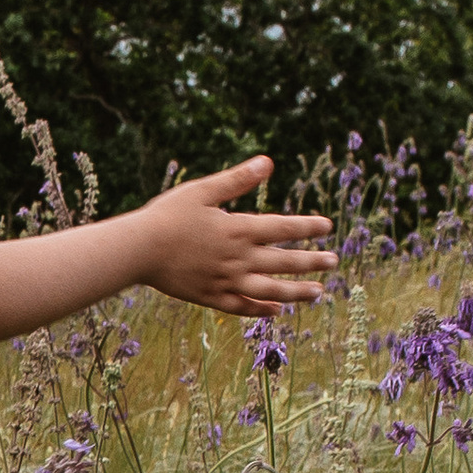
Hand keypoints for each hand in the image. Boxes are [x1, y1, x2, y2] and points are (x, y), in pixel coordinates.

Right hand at [140, 157, 334, 318]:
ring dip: (297, 292)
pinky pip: (242, 307)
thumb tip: (268, 162)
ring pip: (270, 290)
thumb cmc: (167, 216)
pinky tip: (276, 311)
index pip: (284, 228)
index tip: (328, 227)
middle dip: (313, 261)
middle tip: (334, 262)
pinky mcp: (211, 297)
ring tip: (319, 292)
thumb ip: (237, 179)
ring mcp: (226, 281)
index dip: (308, 227)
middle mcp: (238, 258)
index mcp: (239, 229)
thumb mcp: (203, 191)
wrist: (137, 250)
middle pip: (285, 262)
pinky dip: (261, 309)